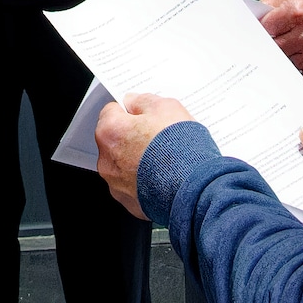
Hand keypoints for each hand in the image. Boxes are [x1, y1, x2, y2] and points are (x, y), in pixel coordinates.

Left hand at [96, 93, 195, 217]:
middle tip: (158, 137)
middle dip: (133, 137)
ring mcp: (116, 183)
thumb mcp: (167, 108)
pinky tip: (164, 176)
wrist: (195, 188)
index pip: (112, 112)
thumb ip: (144, 101)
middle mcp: (107, 159)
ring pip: (123, 164)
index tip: (143, 115)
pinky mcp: (128, 201)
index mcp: (110, 131)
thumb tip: (135, 102)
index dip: (130, 112)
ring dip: (138, 161)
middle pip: (116, 140)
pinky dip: (144, 181)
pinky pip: (132, 186)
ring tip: (165, 159)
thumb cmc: (181, 149)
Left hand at [259, 0, 302, 82]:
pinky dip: (295, 78)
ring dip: (280, 60)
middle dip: (266, 46)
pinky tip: (289, 72)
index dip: (257, 31)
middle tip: (265, 43)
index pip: (262, 29)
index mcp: (293, 12)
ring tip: (280, 52)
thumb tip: (254, 15)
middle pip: (272, 49)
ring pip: (284, 64)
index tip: (255, 33)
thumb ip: (270, 1)